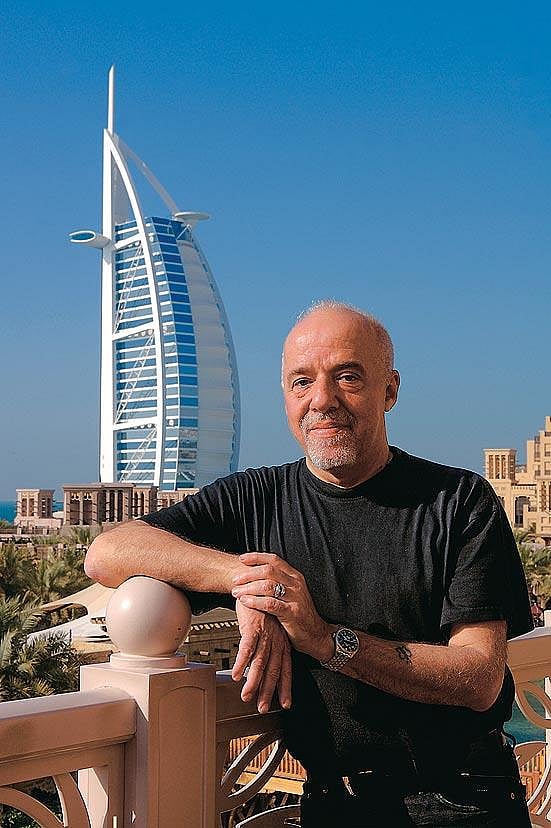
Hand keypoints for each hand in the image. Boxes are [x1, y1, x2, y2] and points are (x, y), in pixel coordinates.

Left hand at [231, 552, 333, 661]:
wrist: (315, 634)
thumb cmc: (298, 614)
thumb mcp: (290, 594)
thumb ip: (276, 583)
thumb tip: (253, 574)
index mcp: (295, 576)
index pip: (274, 560)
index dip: (257, 557)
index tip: (242, 559)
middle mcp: (296, 584)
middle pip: (268, 571)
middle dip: (249, 574)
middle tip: (235, 580)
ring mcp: (295, 598)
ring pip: (268, 586)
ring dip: (248, 588)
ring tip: (237, 592)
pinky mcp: (292, 612)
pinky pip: (270, 604)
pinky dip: (255, 601)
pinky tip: (245, 602)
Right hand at [232, 599, 291, 713]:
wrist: (254, 584)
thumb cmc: (260, 608)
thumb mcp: (269, 629)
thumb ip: (268, 648)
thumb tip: (261, 667)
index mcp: (282, 642)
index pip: (286, 668)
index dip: (286, 686)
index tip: (286, 703)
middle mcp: (276, 640)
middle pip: (273, 669)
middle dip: (268, 691)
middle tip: (263, 708)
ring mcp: (265, 634)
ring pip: (260, 662)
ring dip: (253, 681)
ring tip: (246, 696)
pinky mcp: (252, 627)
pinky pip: (247, 647)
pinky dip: (241, 662)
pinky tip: (236, 674)